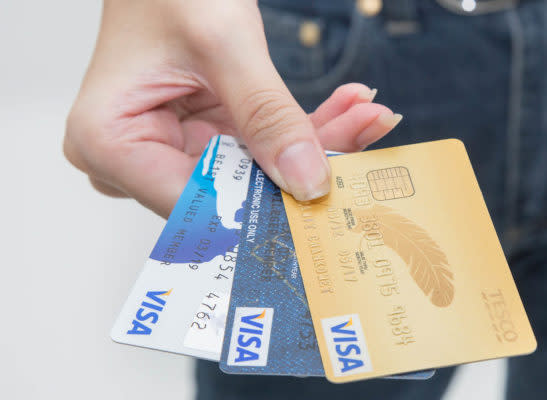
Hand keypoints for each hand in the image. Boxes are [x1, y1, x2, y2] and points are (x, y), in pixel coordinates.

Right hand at [64, 0, 400, 216]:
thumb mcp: (222, 44)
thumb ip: (267, 115)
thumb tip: (307, 181)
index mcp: (110, 143)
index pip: (195, 204)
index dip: (263, 208)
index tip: (323, 203)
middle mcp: (135, 157)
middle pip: (234, 190)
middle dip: (306, 167)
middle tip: (363, 141)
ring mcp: (172, 148)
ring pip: (258, 170)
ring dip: (317, 143)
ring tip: (367, 117)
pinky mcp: (205, 136)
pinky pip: (262, 145)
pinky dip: (305, 128)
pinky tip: (349, 108)